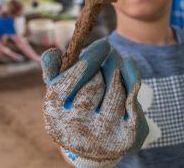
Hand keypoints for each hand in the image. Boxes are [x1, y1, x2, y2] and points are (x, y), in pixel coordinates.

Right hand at [41, 40, 148, 167]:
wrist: (100, 139)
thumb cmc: (77, 104)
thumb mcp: (62, 88)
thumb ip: (53, 70)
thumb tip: (51, 53)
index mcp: (54, 116)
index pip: (68, 83)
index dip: (88, 61)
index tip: (103, 43)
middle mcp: (75, 132)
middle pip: (95, 84)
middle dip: (105, 62)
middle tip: (109, 49)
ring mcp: (102, 138)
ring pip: (115, 90)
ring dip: (117, 70)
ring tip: (115, 62)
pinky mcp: (125, 138)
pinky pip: (131, 100)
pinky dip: (132, 78)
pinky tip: (128, 65)